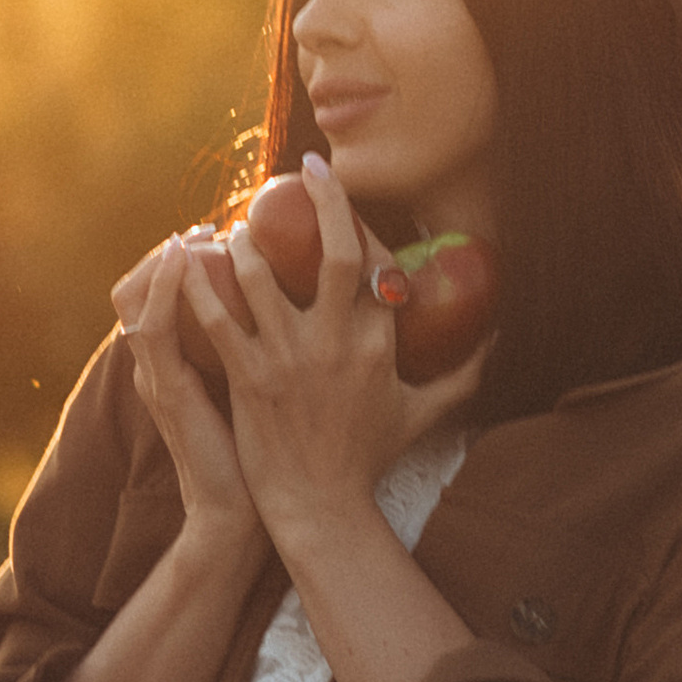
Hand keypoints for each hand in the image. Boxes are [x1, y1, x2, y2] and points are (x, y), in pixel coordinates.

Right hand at [109, 235, 262, 550]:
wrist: (244, 516)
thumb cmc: (263, 460)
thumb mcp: (255, 399)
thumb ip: (265, 356)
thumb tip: (312, 316)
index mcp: (180, 362)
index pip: (167, 294)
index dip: (185, 257)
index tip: (224, 231)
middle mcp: (161, 364)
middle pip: (141, 285)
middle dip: (173, 248)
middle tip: (216, 223)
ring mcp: (158, 375)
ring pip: (135, 296)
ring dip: (165, 257)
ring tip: (199, 231)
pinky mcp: (168, 390)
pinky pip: (152, 328)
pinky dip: (162, 287)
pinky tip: (186, 255)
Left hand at [182, 152, 485, 564]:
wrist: (320, 508)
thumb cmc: (369, 458)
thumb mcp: (425, 414)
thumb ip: (461, 376)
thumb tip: (495, 341)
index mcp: (379, 342)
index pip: (373, 265)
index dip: (353, 219)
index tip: (336, 189)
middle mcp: (336, 342)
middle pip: (329, 253)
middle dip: (315, 201)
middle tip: (297, 174)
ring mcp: (288, 358)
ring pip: (260, 276)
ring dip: (244, 242)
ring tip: (235, 227)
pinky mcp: (248, 377)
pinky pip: (218, 318)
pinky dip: (199, 285)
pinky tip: (186, 262)